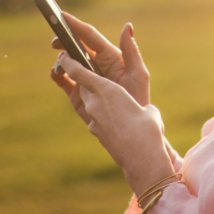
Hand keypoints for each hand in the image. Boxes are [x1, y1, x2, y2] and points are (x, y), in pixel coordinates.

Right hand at [50, 14, 149, 106]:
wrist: (130, 128)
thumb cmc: (139, 99)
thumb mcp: (138, 74)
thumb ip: (131, 51)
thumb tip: (127, 26)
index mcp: (110, 56)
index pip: (90, 37)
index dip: (76, 25)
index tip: (62, 16)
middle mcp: (96, 65)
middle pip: (75, 47)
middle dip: (64, 41)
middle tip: (55, 42)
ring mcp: (85, 78)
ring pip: (67, 62)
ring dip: (60, 59)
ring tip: (61, 64)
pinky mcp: (77, 93)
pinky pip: (63, 79)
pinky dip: (56, 74)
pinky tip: (56, 73)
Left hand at [58, 52, 174, 197]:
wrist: (140, 158)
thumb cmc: (148, 129)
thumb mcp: (149, 111)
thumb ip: (142, 106)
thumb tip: (145, 111)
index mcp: (107, 90)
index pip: (79, 71)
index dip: (69, 61)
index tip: (64, 55)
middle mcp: (95, 103)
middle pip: (83, 86)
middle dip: (85, 79)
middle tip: (92, 74)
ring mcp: (93, 119)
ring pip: (89, 102)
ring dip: (94, 98)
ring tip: (109, 100)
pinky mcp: (95, 132)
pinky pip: (95, 118)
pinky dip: (102, 115)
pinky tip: (115, 120)